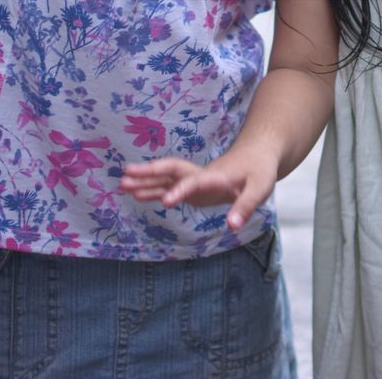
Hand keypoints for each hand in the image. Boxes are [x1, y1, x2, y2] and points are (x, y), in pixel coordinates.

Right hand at [120, 147, 278, 230]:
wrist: (256, 155)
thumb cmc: (259, 172)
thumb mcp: (260, 189)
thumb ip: (245, 207)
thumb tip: (232, 227)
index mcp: (217, 176)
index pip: (196, 182)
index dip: (182, 191)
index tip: (166, 202)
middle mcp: (201, 175)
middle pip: (172, 171)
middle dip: (150, 173)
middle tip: (125, 176)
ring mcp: (195, 180)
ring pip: (166, 178)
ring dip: (146, 181)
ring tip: (122, 185)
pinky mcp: (193, 187)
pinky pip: (170, 187)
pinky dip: (153, 190)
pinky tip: (137, 195)